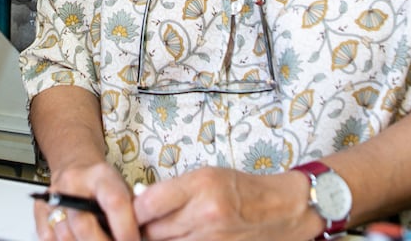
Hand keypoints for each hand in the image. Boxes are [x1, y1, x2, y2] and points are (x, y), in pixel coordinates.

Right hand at [34, 162, 139, 240]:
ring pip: (65, 235)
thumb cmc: (103, 182)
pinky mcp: (40, 209)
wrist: (75, 164)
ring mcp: (53, 196)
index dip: (125, 229)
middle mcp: (73, 183)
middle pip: (83, 224)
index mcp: (101, 175)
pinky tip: (78, 240)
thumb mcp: (123, 188)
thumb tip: (141, 236)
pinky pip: (47, 237)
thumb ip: (132, 210)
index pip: (114, 203)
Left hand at [133, 167, 313, 240]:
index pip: (146, 204)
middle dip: (141, 233)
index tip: (125, 215)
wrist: (285, 209)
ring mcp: (214, 239)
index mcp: (200, 185)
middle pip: (152, 232)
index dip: (130, 213)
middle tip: (136, 231)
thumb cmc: (242, 190)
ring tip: (160, 235)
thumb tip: (138, 206)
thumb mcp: (205, 176)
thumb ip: (172, 192)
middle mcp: (205, 213)